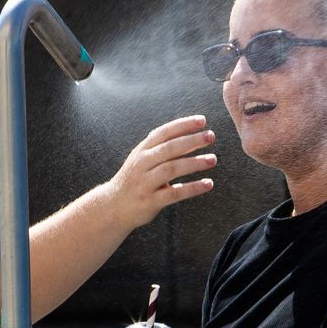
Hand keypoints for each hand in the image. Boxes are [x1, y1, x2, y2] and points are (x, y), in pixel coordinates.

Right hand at [105, 115, 216, 230]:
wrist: (114, 206)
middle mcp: (142, 164)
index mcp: (142, 150)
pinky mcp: (151, 201)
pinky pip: (174, 193)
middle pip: (169, 148)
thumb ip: (165, 148)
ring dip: (194, 163)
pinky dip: (192, 188)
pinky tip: (208, 184)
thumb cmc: (136, 179)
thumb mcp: (144, 159)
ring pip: (172, 169)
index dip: (183, 125)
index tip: (202, 120)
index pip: (164, 132)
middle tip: (210, 136)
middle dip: (191, 141)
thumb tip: (194, 135)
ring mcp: (145, 183)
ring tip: (212, 159)